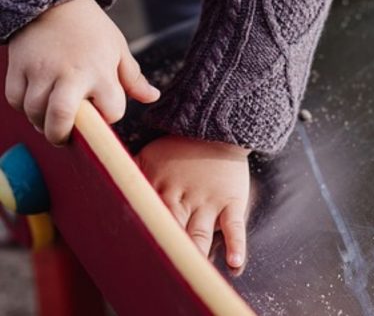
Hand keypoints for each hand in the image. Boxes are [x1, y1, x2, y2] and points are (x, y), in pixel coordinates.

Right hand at [5, 0, 159, 144]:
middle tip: (66, 137)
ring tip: (53, 120)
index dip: (110, 114)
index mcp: (100, 72)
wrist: (54, 0)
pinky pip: (16, 100)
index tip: (105, 108)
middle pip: (61, 119)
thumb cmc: (92, 28)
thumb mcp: (118, 49)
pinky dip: (25, 108)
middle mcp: (70, 75)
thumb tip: (153, 97)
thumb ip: (133, 78)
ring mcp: (41, 71)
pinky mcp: (18, 67)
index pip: (111, 111)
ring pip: (35, 113)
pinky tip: (37, 103)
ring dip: (43, 123)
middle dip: (62, 136)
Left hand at [136, 136, 250, 268]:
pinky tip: (234, 261)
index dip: (140, 239)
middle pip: (172, 231)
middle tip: (160, 273)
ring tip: (193, 271)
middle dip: (166, 252)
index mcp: (160, 188)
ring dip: (196, 253)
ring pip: (200, 233)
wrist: (217, 129)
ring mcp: (208, 200)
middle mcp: (183, 197)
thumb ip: (131, 175)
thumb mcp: (149, 156)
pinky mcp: (231, 201)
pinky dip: (236, 244)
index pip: (146, 219)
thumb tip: (107, 192)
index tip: (134, 258)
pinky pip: (234, 225)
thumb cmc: (180, 148)